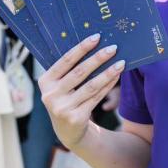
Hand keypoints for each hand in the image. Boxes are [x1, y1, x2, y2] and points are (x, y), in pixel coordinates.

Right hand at [38, 34, 124, 148]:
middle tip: (113, 47)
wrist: (68, 131)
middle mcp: (50, 95)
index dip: (82, 48)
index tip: (97, 37)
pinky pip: (96, 97)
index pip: (65, 61)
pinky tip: (117, 76)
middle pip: (79, 72)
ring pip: (90, 86)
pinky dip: (108, 85)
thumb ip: (71, 69)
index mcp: (45, 81)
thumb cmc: (67, 98)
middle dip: (98, 58)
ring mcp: (62, 108)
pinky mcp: (75, 118)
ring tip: (121, 62)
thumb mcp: (62, 85)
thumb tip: (94, 44)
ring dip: (108, 72)